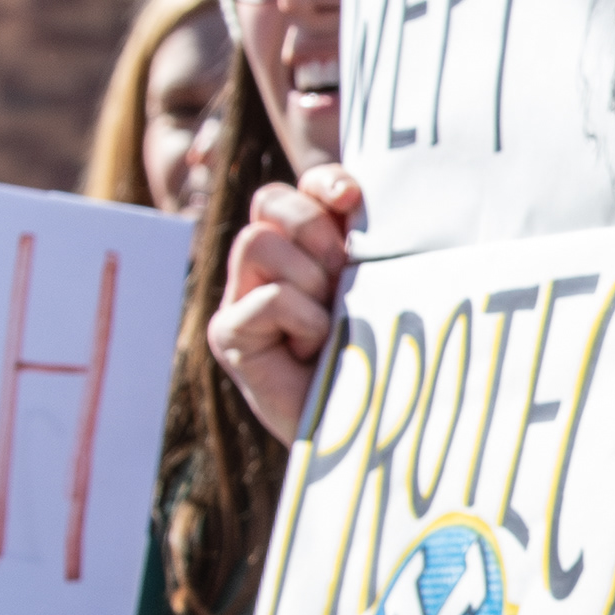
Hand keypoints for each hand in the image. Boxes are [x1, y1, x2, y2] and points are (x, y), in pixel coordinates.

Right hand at [209, 164, 363, 440]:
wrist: (372, 430)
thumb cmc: (385, 356)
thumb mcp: (381, 286)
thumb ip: (367, 240)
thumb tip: (354, 195)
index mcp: (304, 248)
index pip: (300, 189)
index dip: (324, 185)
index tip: (352, 201)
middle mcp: (265, 269)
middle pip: (270, 202)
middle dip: (314, 229)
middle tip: (340, 275)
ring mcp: (240, 301)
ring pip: (259, 243)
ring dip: (307, 279)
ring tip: (328, 321)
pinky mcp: (229, 336)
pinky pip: (267, 299)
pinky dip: (303, 320)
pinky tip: (315, 349)